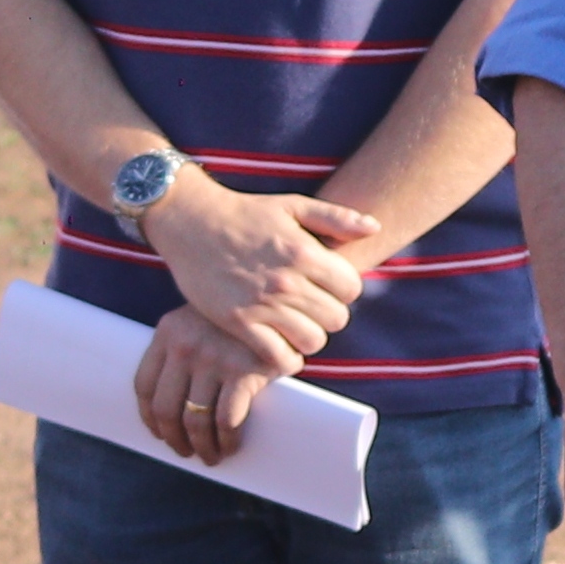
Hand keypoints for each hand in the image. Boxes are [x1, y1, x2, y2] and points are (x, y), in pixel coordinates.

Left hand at [130, 306, 279, 461]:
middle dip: (174, 439)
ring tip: (210, 457)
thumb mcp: (200, 320)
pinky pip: (227, 420)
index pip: (144, 385)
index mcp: (168, 332)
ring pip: (196, 420)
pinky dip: (227, 441)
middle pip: (166, 409)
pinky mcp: (243, 372)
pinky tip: (230, 447)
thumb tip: (173, 401)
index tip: (159, 433)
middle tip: (186, 452)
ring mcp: (213, 359)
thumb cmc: (238, 319)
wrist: (278, 299)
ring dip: (202, 447)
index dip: (149, 417)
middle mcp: (185, 346)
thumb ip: (183, 347)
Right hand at [144, 181, 373, 362]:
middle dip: (328, 314)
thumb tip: (374, 228)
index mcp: (305, 252)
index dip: (343, 289)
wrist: (190, 220)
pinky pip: (278, 357)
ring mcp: (262, 304)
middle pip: (336, 319)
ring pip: (313, 341)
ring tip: (294, 325)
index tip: (326, 286)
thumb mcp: (292, 205)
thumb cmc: (245, 212)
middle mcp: (287, 280)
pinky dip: (284, 358)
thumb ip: (336, 217)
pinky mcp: (238, 322)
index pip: (351, 289)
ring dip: (307, 337)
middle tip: (309, 307)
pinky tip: (279, 344)